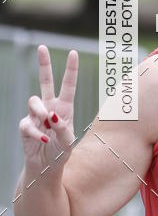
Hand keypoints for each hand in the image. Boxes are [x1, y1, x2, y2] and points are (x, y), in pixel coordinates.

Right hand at [18, 45, 78, 173]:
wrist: (46, 168)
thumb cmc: (60, 152)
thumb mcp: (68, 141)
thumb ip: (63, 128)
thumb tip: (51, 115)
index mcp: (65, 108)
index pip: (68, 85)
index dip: (70, 69)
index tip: (73, 52)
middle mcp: (50, 107)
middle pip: (45, 81)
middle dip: (44, 64)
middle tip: (42, 47)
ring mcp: (36, 115)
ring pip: (34, 101)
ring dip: (40, 111)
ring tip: (47, 122)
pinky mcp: (25, 126)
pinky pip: (28, 123)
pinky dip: (36, 132)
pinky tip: (43, 140)